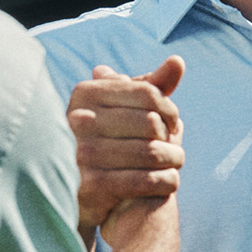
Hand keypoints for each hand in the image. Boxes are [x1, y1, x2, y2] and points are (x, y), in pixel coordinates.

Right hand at [66, 57, 185, 246]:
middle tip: (175, 150)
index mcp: (86, 93)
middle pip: (151, 122)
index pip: (147, 93)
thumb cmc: (107, 140)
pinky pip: (145, 180)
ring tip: (175, 164)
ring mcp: (81, 153)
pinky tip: (169, 182)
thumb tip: (178, 61)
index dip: (169, 109)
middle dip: (171, 138)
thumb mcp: (121, 109)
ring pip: (152, 152)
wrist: (74, 190)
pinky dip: (165, 181)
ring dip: (173, 160)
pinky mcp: (90, 186)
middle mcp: (78, 120)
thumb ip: (150, 85)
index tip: (172, 125)